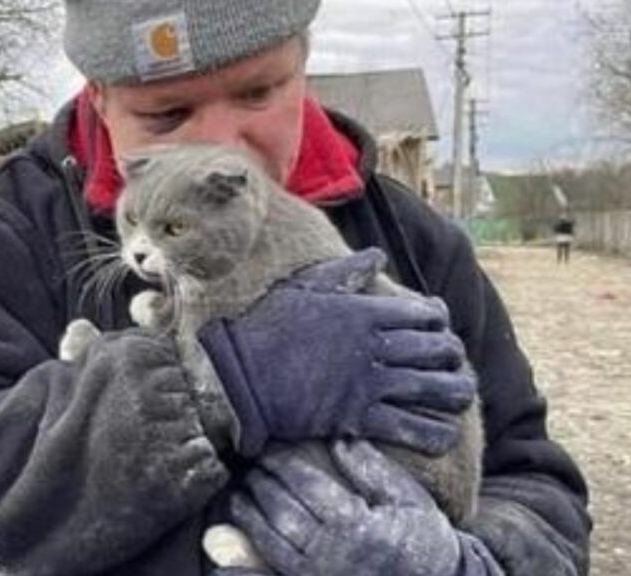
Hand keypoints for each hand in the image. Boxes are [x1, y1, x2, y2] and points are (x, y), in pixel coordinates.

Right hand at [197, 248, 475, 456]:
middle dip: (453, 356)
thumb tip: (377, 254)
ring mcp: (368, 384)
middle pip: (437, 349)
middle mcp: (373, 346)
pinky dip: (434, 433)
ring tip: (462, 394)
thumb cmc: (266, 329)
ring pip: (433, 388)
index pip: (424, 313)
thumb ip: (345, 272)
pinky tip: (444, 434)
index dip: (440, 320)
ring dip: (456, 392)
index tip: (439, 325)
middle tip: (454, 361)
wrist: (238, 376)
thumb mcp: (304, 288)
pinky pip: (410, 427)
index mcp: (363, 312)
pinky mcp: (358, 417)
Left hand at [228, 441, 502, 575]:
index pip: (305, 485)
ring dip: (249, 517)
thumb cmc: (424, 538)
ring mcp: (318, 575)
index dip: (282, 464)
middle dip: (261, 485)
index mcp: (355, 524)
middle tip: (249, 467)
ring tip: (239, 497)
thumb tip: (339, 438)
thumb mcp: (407, 498)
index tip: (268, 446)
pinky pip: (271, 573)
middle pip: (282, 511)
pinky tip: (231, 552)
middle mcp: (331, 552)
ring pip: (270, 542)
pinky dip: (247, 565)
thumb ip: (371, 469)